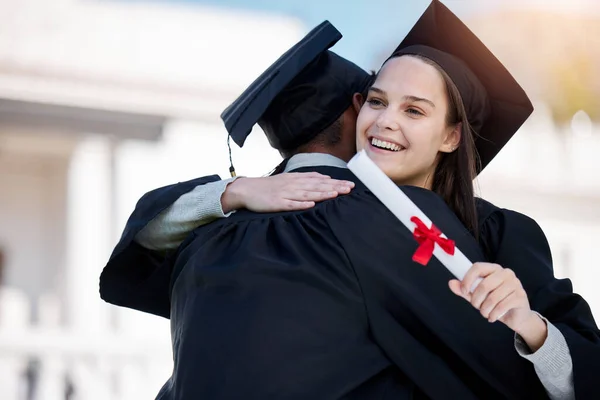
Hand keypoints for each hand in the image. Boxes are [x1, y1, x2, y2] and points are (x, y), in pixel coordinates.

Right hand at [221, 172, 354, 212]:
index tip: (350, 184)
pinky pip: (290, 204)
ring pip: (306, 194)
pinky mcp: (277, 203)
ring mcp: (285, 194)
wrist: (247, 189)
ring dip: (321, 194)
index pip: (320, 180)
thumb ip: (306, 179)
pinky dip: (300, 204)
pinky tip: (310, 205)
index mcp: (296, 179)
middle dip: (334, 187)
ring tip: (335, 194)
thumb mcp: (288, 179)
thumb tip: (325, 179)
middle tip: (349, 188)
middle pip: (317, 186)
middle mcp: (293, 185)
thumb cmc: (269, 186)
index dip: (336, 182)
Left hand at [448, 262, 533, 330]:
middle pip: (484, 284)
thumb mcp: (477, 296)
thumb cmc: (495, 303)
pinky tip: (492, 317)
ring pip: (492, 298)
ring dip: (485, 309)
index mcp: (494, 269)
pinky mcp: (520, 296)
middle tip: (476, 306)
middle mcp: (506, 273)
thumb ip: (464, 290)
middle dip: (476, 299)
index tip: (463, 291)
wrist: (516, 317)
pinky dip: (493, 314)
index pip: (478, 267)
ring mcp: (515, 284)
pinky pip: (501, 306)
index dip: (467, 279)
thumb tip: (451, 283)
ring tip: (485, 313)